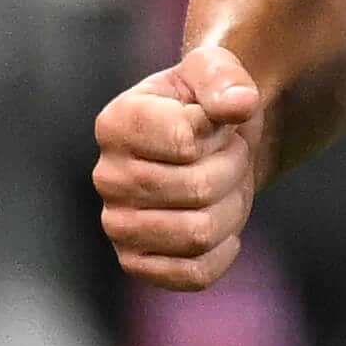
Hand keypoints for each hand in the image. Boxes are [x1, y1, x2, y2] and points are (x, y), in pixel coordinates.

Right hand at [98, 40, 271, 289]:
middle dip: (232, 169)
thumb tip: (239, 104)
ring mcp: (117, 224)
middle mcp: (106, 177)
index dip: (219, 130)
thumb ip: (224, 78)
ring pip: (198, 233)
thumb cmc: (207, 104)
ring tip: (223, 185)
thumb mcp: (215, 71)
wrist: (211, 146)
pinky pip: (193, 274)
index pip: (185, 142)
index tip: (214, 121)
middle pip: (197, 189)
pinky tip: (221, 228)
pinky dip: (222, 252)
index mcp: (116, 123)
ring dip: (231, 209)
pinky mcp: (135, 262)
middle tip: (228, 155)